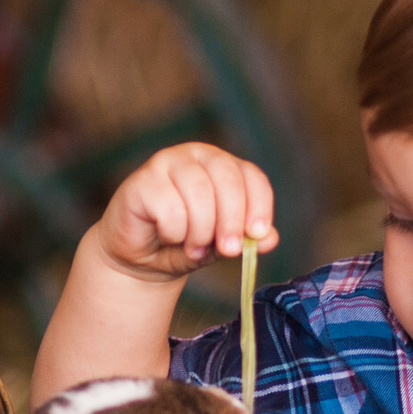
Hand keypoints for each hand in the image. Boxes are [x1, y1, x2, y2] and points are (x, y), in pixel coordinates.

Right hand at [92, 142, 279, 281]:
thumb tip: (271, 239)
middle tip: (229, 250)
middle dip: (232, 220)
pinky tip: (168, 236)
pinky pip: (170, 209)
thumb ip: (245, 240)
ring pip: (199, 194)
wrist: (141, 258)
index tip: (257, 234)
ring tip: (192, 247)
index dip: (259, 204)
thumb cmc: (184, 244)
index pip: (251, 176)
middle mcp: (197, 155)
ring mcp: (167, 162)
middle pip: (227, 179)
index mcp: (223, 166)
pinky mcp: (142, 180)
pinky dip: (174, 232)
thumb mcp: (220, 245)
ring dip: (200, 231)